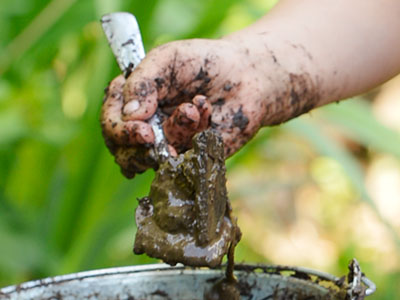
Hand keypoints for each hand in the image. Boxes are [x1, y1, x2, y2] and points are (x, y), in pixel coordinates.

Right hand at [101, 38, 278, 176]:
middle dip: (139, 148)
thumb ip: (143, 82)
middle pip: (125, 152)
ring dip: (175, 132)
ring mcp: (167, 143)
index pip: (111, 122)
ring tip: (193, 109)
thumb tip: (130, 116)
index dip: (119, 131)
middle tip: (154, 137)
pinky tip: (206, 112)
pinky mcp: (190, 155)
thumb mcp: (168, 59)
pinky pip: (183, 159)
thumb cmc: (203, 63)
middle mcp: (145, 126)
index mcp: (132, 100)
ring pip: (154, 158)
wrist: (246, 77)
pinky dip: (195, 134)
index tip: (141, 130)